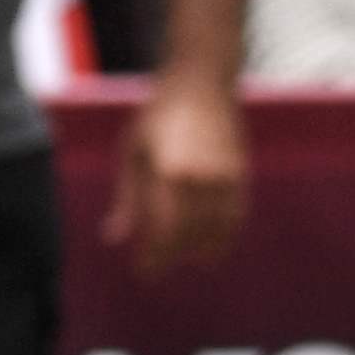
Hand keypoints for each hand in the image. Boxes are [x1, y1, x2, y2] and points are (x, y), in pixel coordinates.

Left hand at [108, 77, 246, 275]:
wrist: (201, 82)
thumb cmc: (158, 115)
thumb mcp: (132, 152)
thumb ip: (126, 198)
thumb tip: (113, 238)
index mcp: (167, 173)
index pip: (161, 230)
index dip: (153, 257)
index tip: (144, 272)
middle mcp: (199, 178)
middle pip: (188, 234)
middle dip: (172, 256)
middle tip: (158, 269)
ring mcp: (224, 176)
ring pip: (216, 230)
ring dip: (202, 251)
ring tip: (189, 262)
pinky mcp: (241, 172)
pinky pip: (236, 215)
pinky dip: (226, 235)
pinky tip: (215, 245)